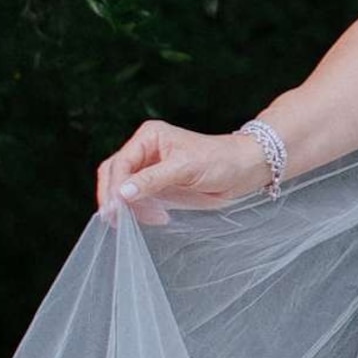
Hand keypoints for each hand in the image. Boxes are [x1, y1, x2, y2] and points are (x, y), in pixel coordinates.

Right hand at [95, 119, 268, 223]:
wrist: (243, 171)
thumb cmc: (219, 161)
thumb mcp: (185, 168)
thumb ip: (152, 180)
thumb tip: (123, 193)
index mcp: (149, 137)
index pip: (120, 162)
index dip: (115, 186)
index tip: (116, 208)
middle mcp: (145, 150)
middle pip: (114, 174)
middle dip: (115, 197)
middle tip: (118, 220)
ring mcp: (149, 169)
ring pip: (123, 189)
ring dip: (127, 207)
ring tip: (145, 220)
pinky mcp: (157, 186)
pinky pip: (137, 199)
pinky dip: (139, 211)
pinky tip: (155, 218)